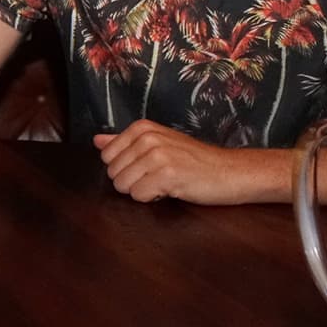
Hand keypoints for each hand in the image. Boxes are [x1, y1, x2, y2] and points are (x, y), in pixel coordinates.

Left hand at [92, 121, 286, 204]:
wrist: (229, 172)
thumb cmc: (194, 160)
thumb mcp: (158, 144)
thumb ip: (124, 142)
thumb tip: (97, 140)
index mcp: (142, 128)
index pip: (107, 156)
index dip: (126, 169)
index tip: (148, 167)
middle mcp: (147, 138)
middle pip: (113, 173)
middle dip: (133, 182)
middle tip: (159, 176)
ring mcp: (157, 155)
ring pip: (123, 186)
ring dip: (143, 191)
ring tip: (165, 182)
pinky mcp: (167, 175)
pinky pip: (139, 196)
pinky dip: (153, 199)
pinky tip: (171, 190)